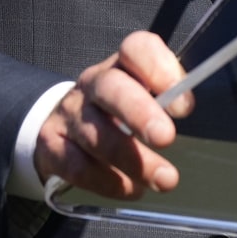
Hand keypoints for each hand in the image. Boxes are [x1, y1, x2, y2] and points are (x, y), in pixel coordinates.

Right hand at [32, 31, 193, 199]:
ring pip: (97, 135)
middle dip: (140, 113)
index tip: (183, 104)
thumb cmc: (117, 107)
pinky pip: (79, 167)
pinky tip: (131, 188)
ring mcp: (70, 114)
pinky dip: (109, 182)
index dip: (159, 70)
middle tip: (166, 137)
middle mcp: (93, 84)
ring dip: (134, 161)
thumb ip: (167, 93)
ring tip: (164, 179)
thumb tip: (184, 104)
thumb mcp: (143, 92)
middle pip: (111, 88)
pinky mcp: (53, 146)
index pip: (135, 49)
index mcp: (121, 64)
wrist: (64, 124)